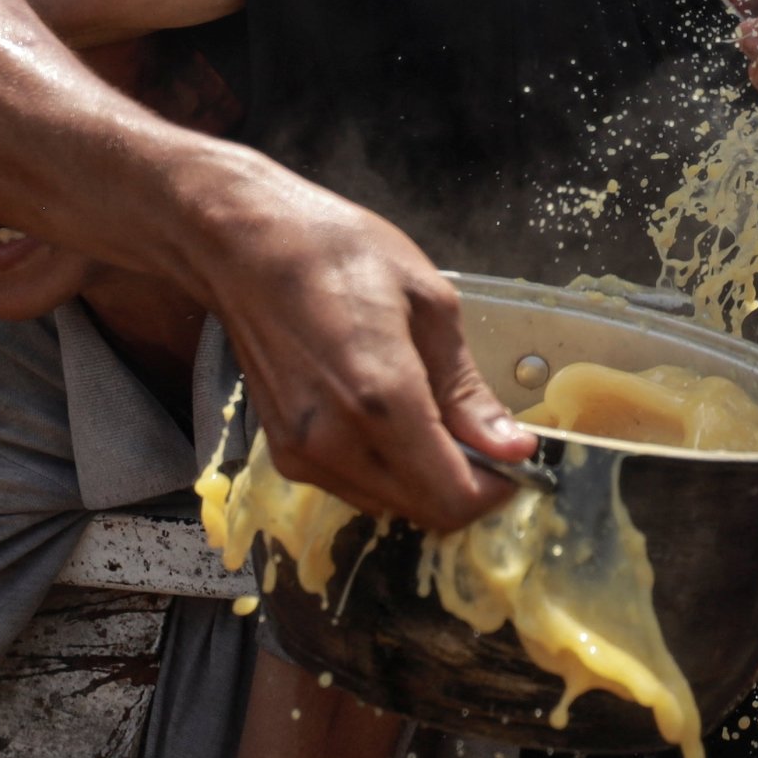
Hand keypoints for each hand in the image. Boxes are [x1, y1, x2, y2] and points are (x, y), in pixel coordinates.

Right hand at [182, 169, 533, 532]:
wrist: (242, 246)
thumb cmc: (338, 253)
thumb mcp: (429, 304)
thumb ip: (468, 389)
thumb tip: (514, 447)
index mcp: (382, 399)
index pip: (452, 497)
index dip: (496, 491)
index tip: (514, 463)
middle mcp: (336, 441)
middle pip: (423, 512)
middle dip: (465, 488)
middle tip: (483, 441)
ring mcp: (302, 453)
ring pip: (388, 505)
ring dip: (423, 481)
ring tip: (436, 422)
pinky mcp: (282, 452)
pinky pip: (352, 487)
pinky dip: (386, 471)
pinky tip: (392, 421)